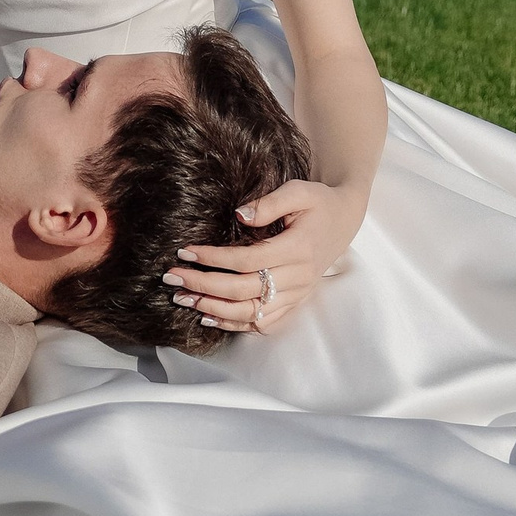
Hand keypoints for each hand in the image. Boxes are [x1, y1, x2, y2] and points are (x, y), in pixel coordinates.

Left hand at [165, 175, 356, 336]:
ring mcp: (297, 293)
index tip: (184, 251)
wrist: (344, 220)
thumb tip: (239, 215)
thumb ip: (270, 202)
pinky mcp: (295, 302)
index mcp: (298, 248)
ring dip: (214, 309)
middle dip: (204, 285)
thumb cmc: (317, 202)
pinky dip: (236, 325)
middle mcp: (298, 277)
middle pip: (244, 289)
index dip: (214, 258)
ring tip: (183, 299)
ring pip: (252, 312)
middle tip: (172, 277)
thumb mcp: (299, 190)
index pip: (247, 260)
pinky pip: (265, 322)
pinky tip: (210, 317)